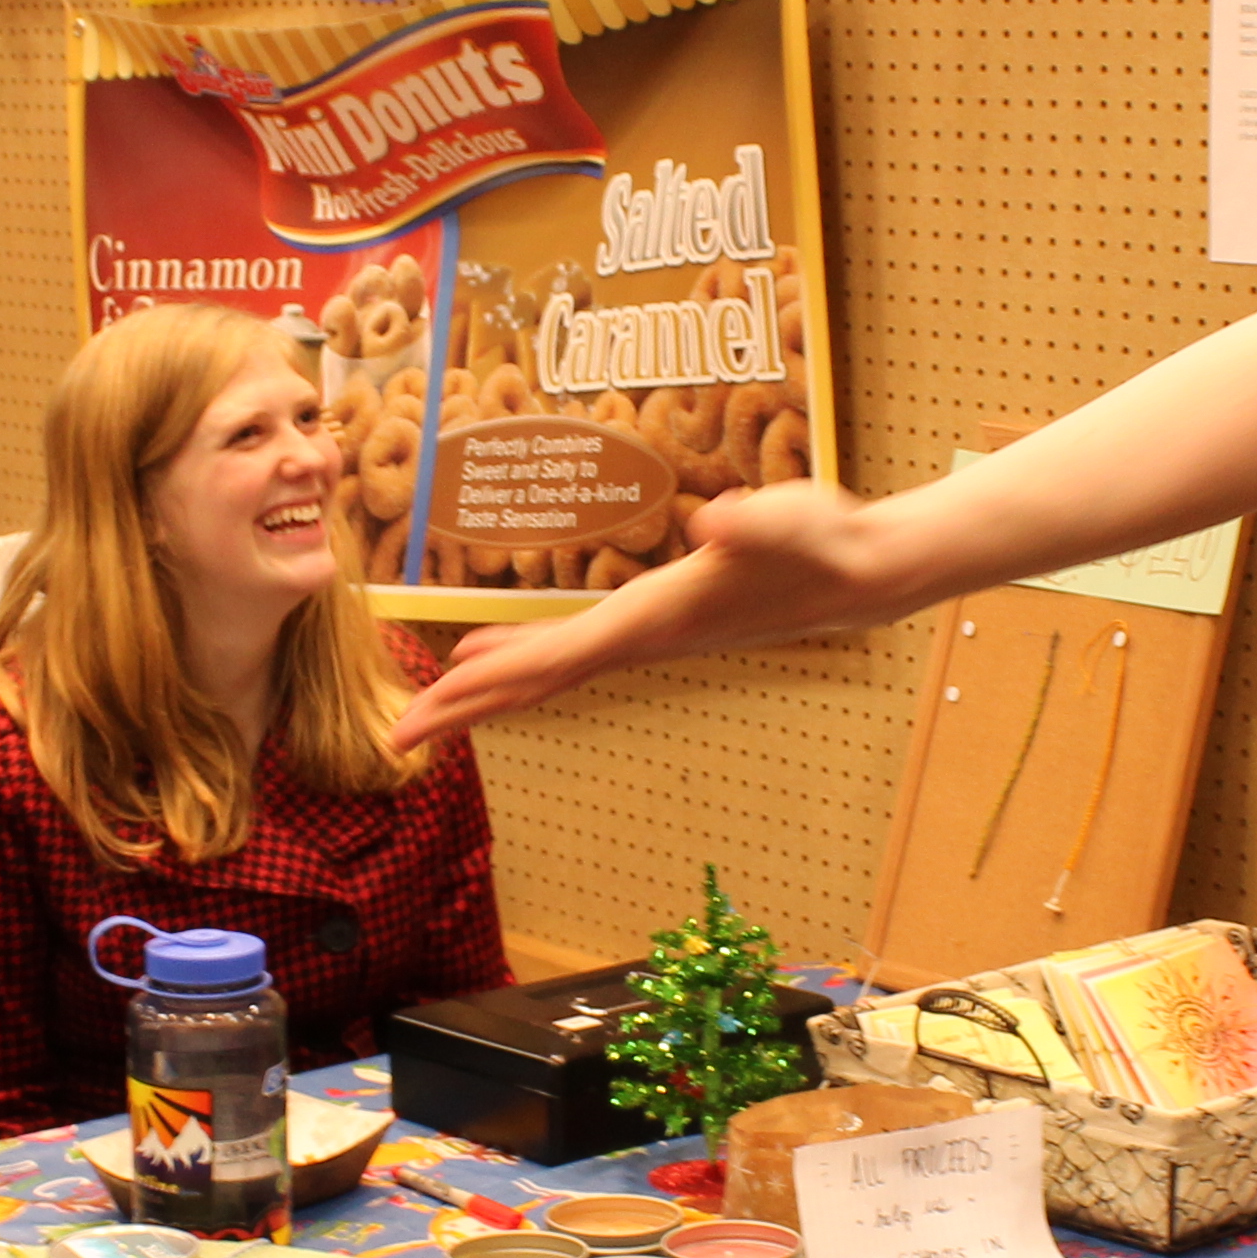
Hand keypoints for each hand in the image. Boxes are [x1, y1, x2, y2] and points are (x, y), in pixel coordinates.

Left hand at [390, 481, 920, 749]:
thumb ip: (754, 522)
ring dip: (485, 691)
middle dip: (466, 709)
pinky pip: (569, 654)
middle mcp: (641, 639)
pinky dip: (519, 660)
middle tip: (394, 738)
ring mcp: (646, 636)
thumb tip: (715, 524)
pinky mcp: (654, 623)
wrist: (863, 573)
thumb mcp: (791, 519)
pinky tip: (486, 655)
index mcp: (654, 620)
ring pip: (549, 674)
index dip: (489, 682)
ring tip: (424, 706)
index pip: (556, 660)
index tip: (432, 708)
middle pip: (538, 683)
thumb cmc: (825, 540)